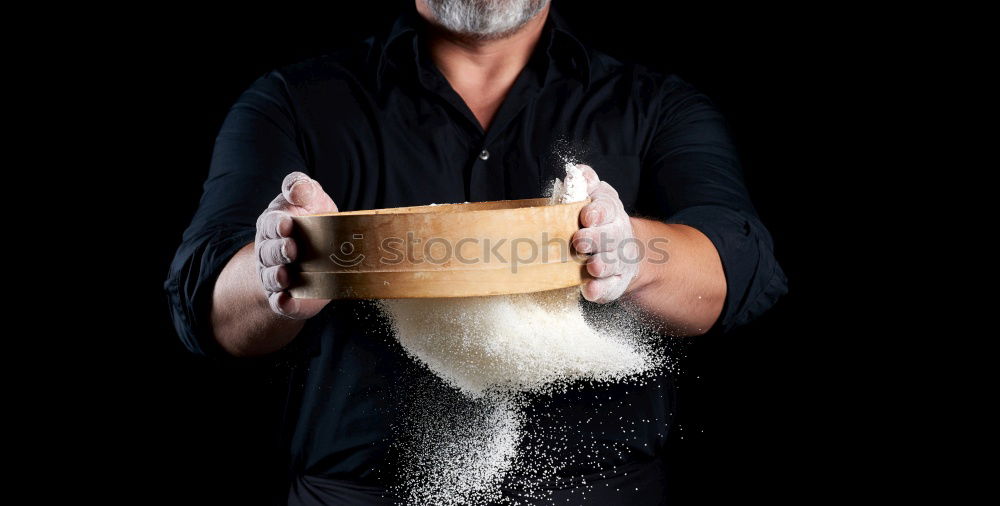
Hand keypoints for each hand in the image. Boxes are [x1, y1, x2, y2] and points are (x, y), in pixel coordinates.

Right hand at [255, 172, 337, 317]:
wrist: (318, 257)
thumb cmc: (313, 221)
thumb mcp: (311, 199)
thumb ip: (302, 188)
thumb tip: (296, 188)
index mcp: (274, 225)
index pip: (271, 223)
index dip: (278, 225)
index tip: (287, 224)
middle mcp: (270, 251)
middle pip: (269, 251)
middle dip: (279, 250)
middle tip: (292, 248)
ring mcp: (276, 275)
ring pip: (272, 277)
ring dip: (277, 276)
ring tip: (286, 276)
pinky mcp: (287, 298)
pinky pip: (280, 303)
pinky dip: (282, 303)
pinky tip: (285, 301)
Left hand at [571, 165, 639, 302]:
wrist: (627, 250)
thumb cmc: (601, 220)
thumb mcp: (596, 197)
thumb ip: (585, 184)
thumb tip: (576, 172)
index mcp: (611, 211)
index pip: (608, 208)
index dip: (598, 212)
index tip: (586, 216)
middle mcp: (618, 234)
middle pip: (610, 236)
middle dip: (596, 239)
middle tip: (579, 241)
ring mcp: (619, 260)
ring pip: (611, 263)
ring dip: (601, 265)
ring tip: (591, 266)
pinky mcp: (616, 282)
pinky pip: (611, 288)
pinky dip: (601, 291)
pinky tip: (590, 290)